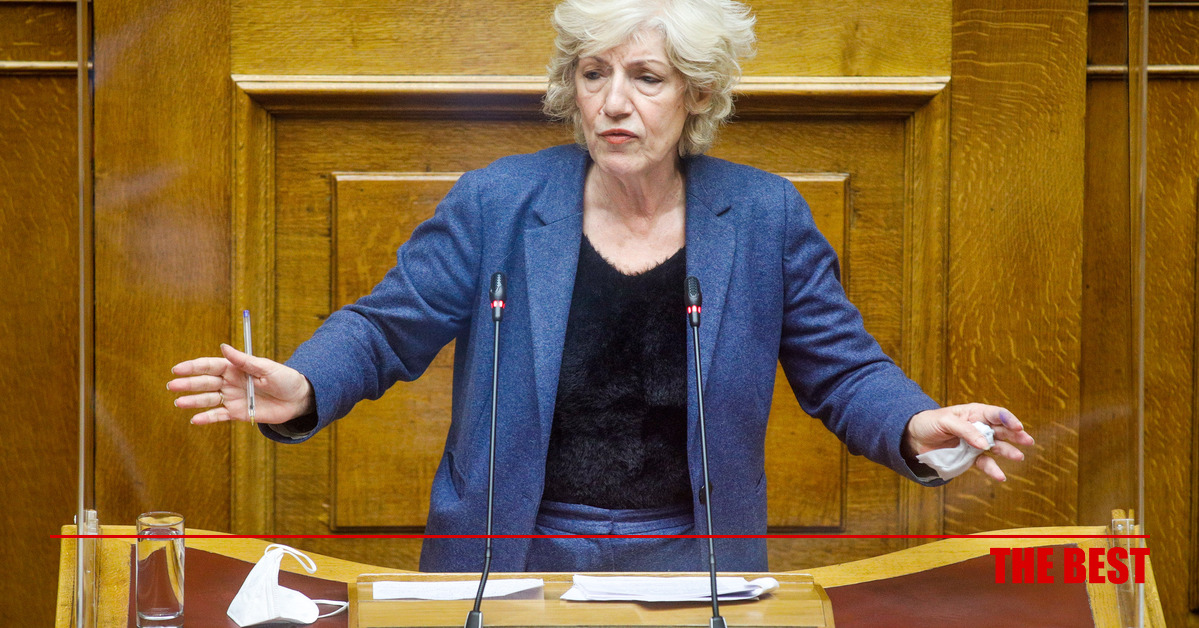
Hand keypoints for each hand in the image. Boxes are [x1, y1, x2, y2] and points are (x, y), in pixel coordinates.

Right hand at [167, 343, 314, 424]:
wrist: (298, 399)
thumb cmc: (284, 379)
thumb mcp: (266, 368)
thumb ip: (244, 361)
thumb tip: (224, 347)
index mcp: (236, 368)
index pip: (210, 366)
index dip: (193, 367)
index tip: (178, 369)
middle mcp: (230, 382)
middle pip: (205, 382)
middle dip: (188, 384)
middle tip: (172, 386)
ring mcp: (232, 398)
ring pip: (208, 399)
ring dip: (193, 401)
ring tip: (178, 402)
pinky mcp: (238, 413)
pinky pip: (219, 416)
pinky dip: (207, 418)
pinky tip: (195, 420)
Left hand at [904, 403, 1033, 481]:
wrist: (914, 438)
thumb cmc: (929, 423)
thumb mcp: (945, 422)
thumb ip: (965, 431)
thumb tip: (983, 443)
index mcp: (975, 413)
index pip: (996, 414)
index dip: (1008, 419)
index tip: (1017, 426)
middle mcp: (979, 427)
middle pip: (1002, 430)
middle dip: (1016, 435)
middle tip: (1027, 440)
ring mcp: (976, 443)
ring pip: (997, 447)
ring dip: (1009, 451)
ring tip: (1019, 457)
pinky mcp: (971, 457)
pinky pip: (985, 463)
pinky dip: (992, 469)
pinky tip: (1000, 476)